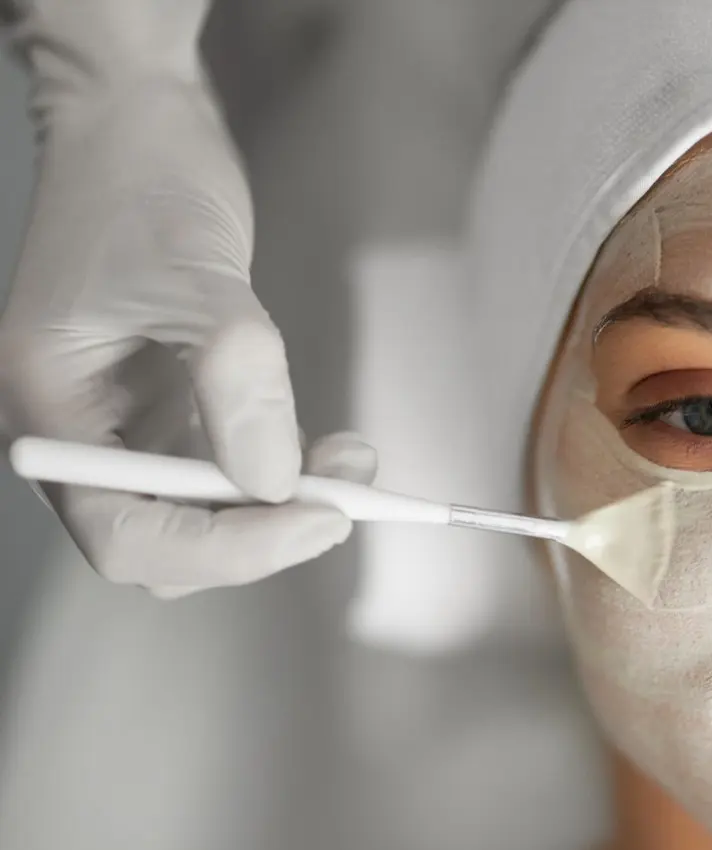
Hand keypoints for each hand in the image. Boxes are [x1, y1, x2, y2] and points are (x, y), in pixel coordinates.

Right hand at [0, 78, 369, 595]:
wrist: (137, 127)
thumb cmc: (144, 185)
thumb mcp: (199, 279)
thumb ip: (236, 381)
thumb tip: (276, 485)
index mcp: (49, 412)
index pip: (125, 533)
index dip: (224, 549)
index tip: (317, 521)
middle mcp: (79, 435)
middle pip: (165, 545)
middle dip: (260, 534)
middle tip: (347, 499)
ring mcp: (122, 426)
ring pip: (202, 520)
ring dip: (282, 508)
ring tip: (352, 463)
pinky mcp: (168, 411)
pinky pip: (224, 475)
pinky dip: (281, 475)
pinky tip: (328, 450)